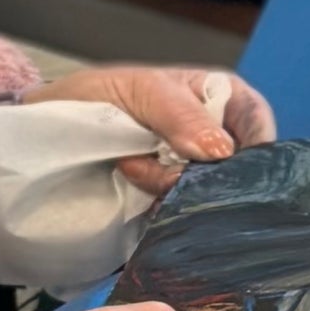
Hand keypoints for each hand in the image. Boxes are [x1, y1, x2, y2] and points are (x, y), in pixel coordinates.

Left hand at [36, 61, 275, 193]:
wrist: (51, 133)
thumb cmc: (102, 95)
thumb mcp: (142, 91)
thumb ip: (180, 115)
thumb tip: (220, 152)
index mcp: (220, 99)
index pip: (258, 122)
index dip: (253, 146)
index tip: (226, 163)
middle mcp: (216, 140)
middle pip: (239, 169)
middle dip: (204, 175)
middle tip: (163, 168)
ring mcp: (195, 176)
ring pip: (211, 197)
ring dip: (171, 190)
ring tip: (130, 169)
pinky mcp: (173, 206)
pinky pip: (186, 219)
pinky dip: (164, 214)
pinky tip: (139, 200)